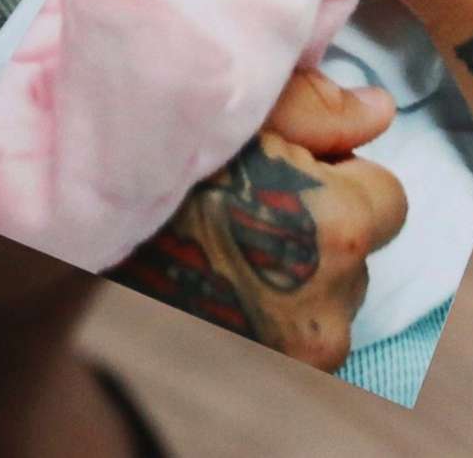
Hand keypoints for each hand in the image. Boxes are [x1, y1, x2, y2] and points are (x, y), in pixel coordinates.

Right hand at [111, 70, 404, 369]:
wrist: (83, 232)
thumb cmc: (161, 158)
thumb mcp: (240, 109)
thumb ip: (321, 106)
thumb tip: (380, 111)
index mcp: (336, 230)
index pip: (389, 197)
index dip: (337, 172)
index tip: (284, 166)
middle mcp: (330, 303)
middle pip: (360, 244)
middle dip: (322, 220)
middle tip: (250, 197)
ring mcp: (304, 347)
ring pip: (335, 286)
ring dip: (302, 265)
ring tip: (231, 234)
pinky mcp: (279, 365)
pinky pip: (307, 320)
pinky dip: (280, 299)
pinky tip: (230, 271)